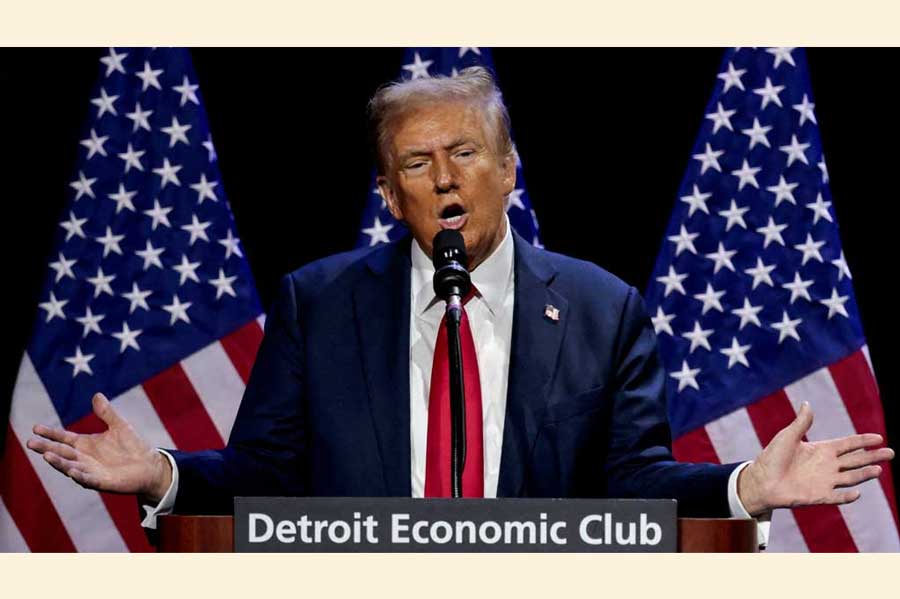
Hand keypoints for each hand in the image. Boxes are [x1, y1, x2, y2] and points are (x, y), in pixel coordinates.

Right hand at [26, 393, 171, 501]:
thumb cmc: (132, 447)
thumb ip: (107, 413)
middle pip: (61, 452)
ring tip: (46, 456)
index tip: (35, 428)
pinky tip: (71, 471)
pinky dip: (79, 475)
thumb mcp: (119, 426)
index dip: (50, 433)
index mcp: (85, 444)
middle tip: (30, 443)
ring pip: (69, 466)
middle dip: (46, 448)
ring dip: (58, 462)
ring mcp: (91, 471)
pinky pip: (87, 479)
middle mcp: (84, 458)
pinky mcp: (101, 482)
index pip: (63, 438)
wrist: (150, 466)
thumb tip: (97, 395)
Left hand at [738, 401, 894, 515]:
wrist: (760, 480)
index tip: (879, 437)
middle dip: (873, 456)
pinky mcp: (818, 496)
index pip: (848, 444)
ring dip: (864, 474)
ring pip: (851, 477)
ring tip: (879, 469)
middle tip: (890, 453)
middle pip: (855, 460)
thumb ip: (801, 422)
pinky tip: (857, 493)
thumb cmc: (772, 457)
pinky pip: (836, 497)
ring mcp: (824, 481)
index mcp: (821, 450)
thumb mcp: (787, 436)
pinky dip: (846, 496)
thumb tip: (807, 403)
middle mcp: (827, 466)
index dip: (863, 441)